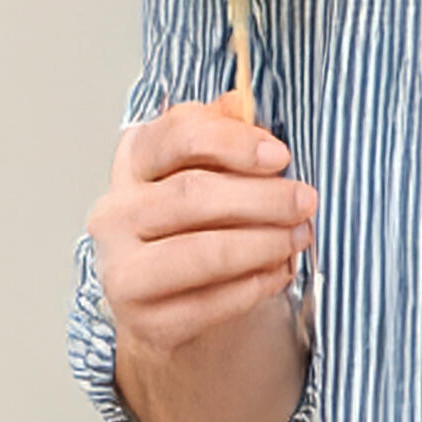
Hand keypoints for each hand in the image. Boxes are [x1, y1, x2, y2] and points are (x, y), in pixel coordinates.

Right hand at [87, 90, 318, 359]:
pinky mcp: (145, 319)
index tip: (280, 155)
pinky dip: (255, 286)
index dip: (233, 142)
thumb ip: (222, 132)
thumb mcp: (207, 166)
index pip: (176, 135)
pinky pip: (210, 303)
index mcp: (133, 161)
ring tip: (300, 236)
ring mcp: (123, 270)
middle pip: (193, 195)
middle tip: (306, 200)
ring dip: (264, 243)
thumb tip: (239, 102)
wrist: (166, 299)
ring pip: (203, 252)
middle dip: (263, 198)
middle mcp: (116, 213)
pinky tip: (279, 271)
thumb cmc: (193, 218)